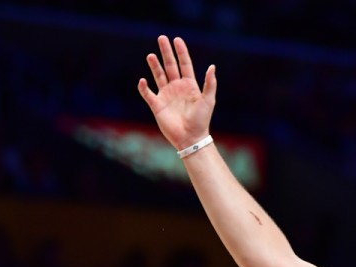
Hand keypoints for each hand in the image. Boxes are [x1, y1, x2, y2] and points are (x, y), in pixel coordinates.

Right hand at [137, 35, 216, 150]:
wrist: (191, 138)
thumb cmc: (201, 120)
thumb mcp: (208, 100)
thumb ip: (209, 84)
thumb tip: (212, 66)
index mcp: (189, 86)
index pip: (184, 64)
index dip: (181, 52)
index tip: (177, 40)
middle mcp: (177, 88)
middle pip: (170, 66)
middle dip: (166, 52)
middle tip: (161, 38)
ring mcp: (166, 95)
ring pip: (159, 76)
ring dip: (154, 65)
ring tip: (151, 55)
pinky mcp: (157, 105)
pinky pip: (148, 94)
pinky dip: (144, 87)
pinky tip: (143, 80)